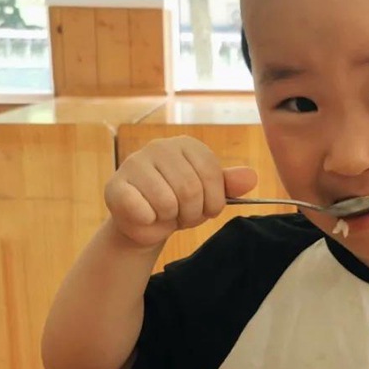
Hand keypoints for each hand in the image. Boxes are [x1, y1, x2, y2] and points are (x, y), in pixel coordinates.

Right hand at [104, 137, 256, 247]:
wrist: (145, 223)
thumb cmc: (180, 205)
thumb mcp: (209, 195)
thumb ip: (229, 185)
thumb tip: (251, 177)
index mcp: (187, 145)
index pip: (211, 174)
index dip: (213, 201)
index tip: (206, 209)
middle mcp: (160, 147)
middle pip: (190, 189)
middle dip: (192, 213)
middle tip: (183, 216)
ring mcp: (135, 163)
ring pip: (167, 202)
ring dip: (170, 219)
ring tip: (165, 215)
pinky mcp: (116, 186)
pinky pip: (142, 210)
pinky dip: (149, 222)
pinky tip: (145, 216)